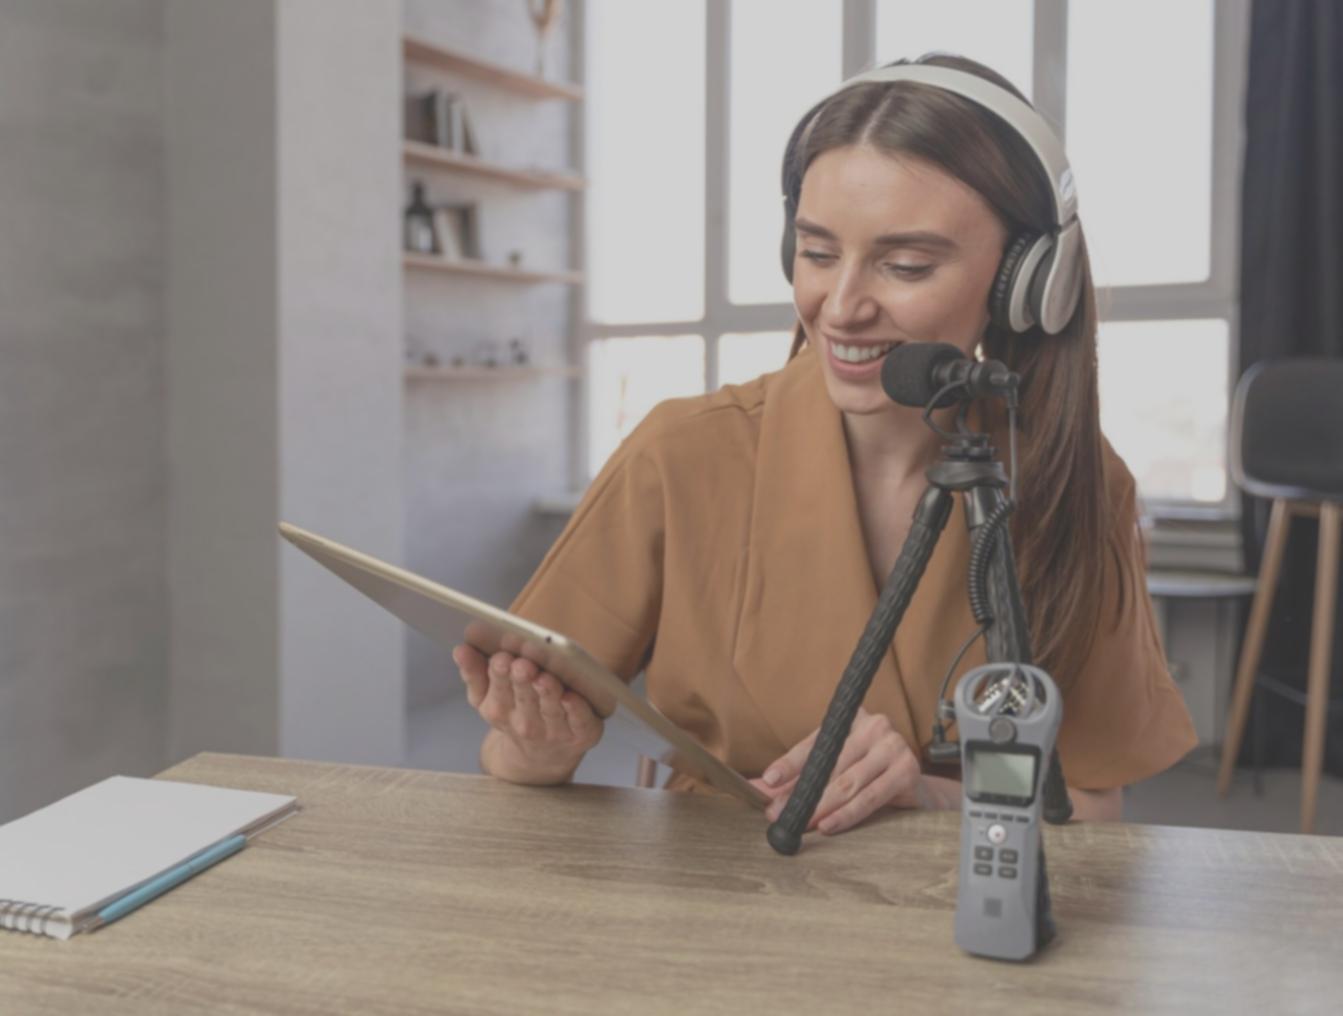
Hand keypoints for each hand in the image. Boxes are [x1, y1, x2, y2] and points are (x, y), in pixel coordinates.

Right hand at [452, 644, 602, 780]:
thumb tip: (460, 648)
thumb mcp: (486, 698)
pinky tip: (572, 697)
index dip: (500, 674)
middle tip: (522, 664)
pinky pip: (579, 721)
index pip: (498, 689)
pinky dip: (576, 710)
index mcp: (500, 708)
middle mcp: (526, 722)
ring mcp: (554, 730)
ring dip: (547, 693)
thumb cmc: (515, 711)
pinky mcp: (582, 733)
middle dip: (522, 680)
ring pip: (551, 708)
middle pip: (524, 697)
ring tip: (544, 676)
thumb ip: (473, 672)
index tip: (501, 658)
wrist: (541, 757)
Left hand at [749, 707, 924, 834]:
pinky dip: (847, 814)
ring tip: (801, 823)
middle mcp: (873, 726)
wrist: (914, 788)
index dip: (789, 764)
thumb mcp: (832, 771)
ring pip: (847, 782)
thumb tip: (758, 788)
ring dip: (821, 807)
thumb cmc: (867, 775)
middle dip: (800, 794)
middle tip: (778, 815)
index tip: (768, 781)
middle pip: (828, 765)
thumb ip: (798, 778)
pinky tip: (829, 825)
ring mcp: (892, 745)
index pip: (813, 744)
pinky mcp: (907, 770)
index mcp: (849, 719)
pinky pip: (870, 797)